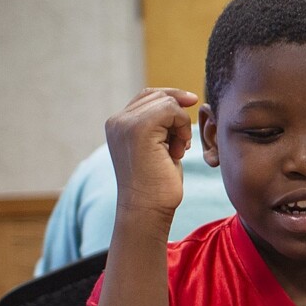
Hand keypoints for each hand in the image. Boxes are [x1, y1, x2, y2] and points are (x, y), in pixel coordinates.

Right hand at [104, 88, 197, 221]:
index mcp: (117, 124)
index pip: (148, 96)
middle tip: (180, 145)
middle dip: (178, 116)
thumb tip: (184, 98)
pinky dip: (183, 128)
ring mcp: (125, 123)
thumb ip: (162, 123)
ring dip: (181, 125)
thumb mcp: (159, 146)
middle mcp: (117, 121)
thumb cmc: (157, 184)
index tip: (188, 115)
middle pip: (159, 96)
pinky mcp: (139, 128)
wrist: (147, 209)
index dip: (172, 101)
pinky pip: (172, 110)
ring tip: (177, 150)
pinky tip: (178, 152)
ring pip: (167, 102)